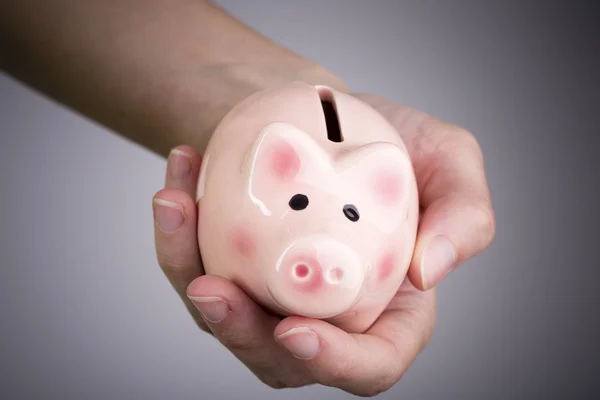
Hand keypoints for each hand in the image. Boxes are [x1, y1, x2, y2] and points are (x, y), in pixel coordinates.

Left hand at [151, 95, 493, 395]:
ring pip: (223, 317)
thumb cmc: (395, 144)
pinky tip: (178, 179)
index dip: (336, 363)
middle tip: (209, 286)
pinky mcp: (232, 267)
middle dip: (238, 333)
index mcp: (388, 310)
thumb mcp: (450, 164)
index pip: (371, 363)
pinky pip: (194, 263)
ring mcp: (272, 296)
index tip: (296, 330)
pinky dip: (178, 228)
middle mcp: (326, 314)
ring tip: (174, 205)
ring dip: (186, 271)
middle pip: (280, 358)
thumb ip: (464, 217)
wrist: (329, 114)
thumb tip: (431, 270)